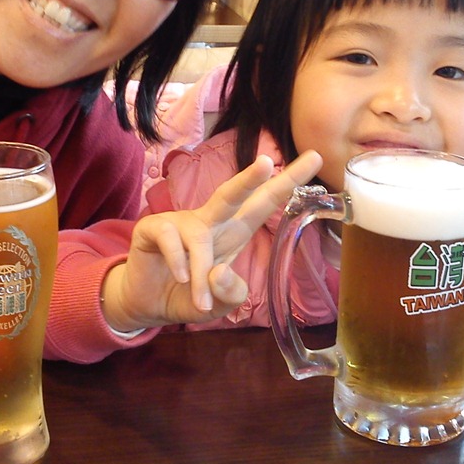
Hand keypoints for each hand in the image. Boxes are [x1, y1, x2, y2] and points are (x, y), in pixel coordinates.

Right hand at [101, 151, 322, 331]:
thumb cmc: (190, 297)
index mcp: (233, 232)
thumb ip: (230, 294)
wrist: (147, 305)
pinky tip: (180, 279)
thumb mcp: (220, 304)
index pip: (264, 203)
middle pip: (232, 195)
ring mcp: (180, 223)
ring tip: (200, 298)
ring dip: (201, 270)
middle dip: (250, 178)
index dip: (288, 182)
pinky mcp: (153, 229)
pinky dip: (179, 264)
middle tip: (268, 162)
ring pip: (199, 234)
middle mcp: (209, 222)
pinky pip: (172, 242)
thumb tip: (220, 271)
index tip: (316, 158)